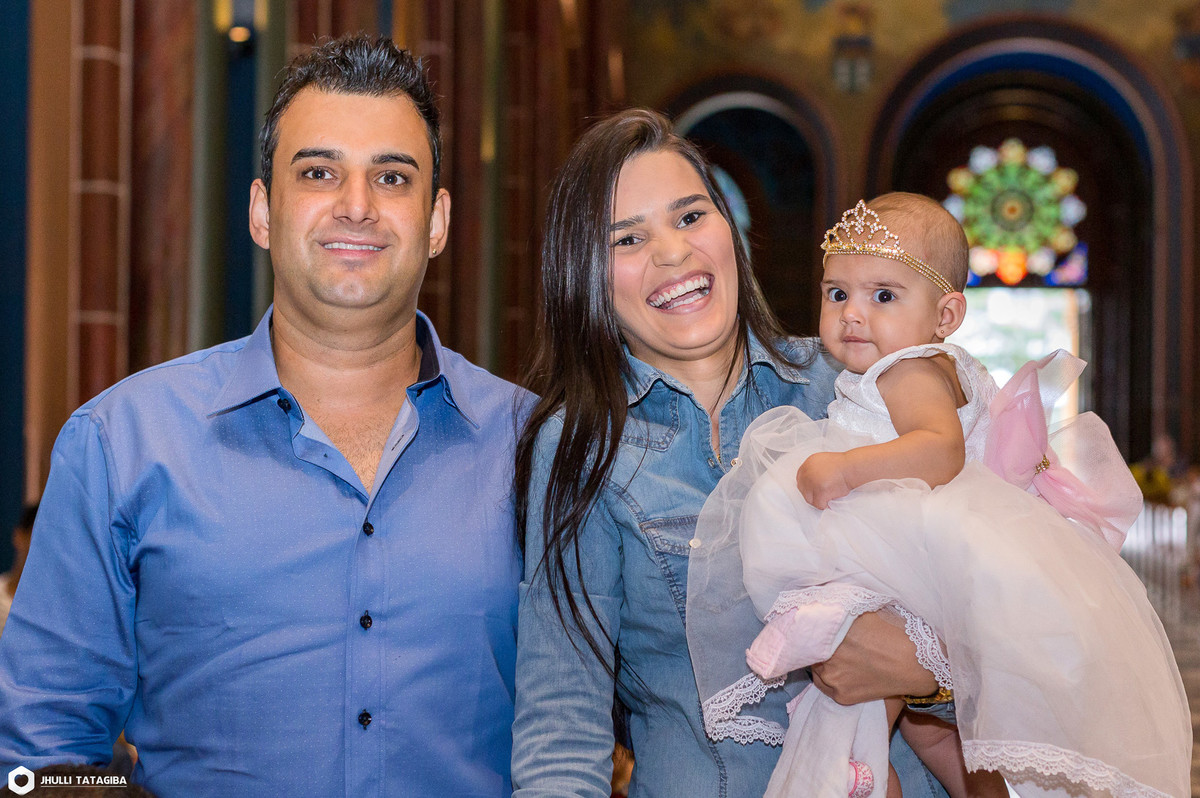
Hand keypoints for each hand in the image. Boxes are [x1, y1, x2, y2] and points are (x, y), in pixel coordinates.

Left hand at [796, 452, 851, 508]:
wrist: (852, 467)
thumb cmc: (842, 465)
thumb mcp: (823, 461)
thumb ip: (814, 470)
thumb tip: (809, 483)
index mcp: (808, 464)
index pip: (800, 479)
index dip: (806, 487)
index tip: (813, 491)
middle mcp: (807, 473)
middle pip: (803, 490)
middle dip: (811, 495)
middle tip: (821, 496)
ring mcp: (813, 482)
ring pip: (809, 499)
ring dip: (817, 501)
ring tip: (827, 498)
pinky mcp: (821, 491)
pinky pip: (819, 504)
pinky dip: (825, 505)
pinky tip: (830, 501)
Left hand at [810, 611, 938, 705]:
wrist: (916, 662)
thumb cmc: (893, 630)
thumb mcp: (863, 610)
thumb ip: (840, 609)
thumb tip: (823, 602)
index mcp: (827, 630)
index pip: (805, 631)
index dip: (810, 629)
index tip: (814, 629)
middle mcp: (824, 655)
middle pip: (809, 650)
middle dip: (818, 646)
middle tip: (831, 643)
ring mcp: (832, 678)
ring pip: (816, 669)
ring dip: (822, 663)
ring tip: (841, 658)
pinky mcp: (841, 696)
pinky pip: (825, 686)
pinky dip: (831, 679)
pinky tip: (845, 671)